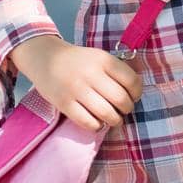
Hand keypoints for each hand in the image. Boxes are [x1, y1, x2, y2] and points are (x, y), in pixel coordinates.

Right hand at [11, 36, 142, 132]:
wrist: (46, 58)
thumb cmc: (78, 61)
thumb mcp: (99, 57)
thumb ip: (116, 70)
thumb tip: (135, 93)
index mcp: (103, 60)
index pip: (132, 81)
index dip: (137, 93)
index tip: (133, 96)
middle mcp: (91, 74)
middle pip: (121, 100)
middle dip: (127, 109)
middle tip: (123, 110)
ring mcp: (76, 89)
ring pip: (107, 114)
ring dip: (115, 120)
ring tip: (113, 119)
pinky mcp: (64, 104)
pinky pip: (88, 122)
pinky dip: (97, 126)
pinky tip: (97, 122)